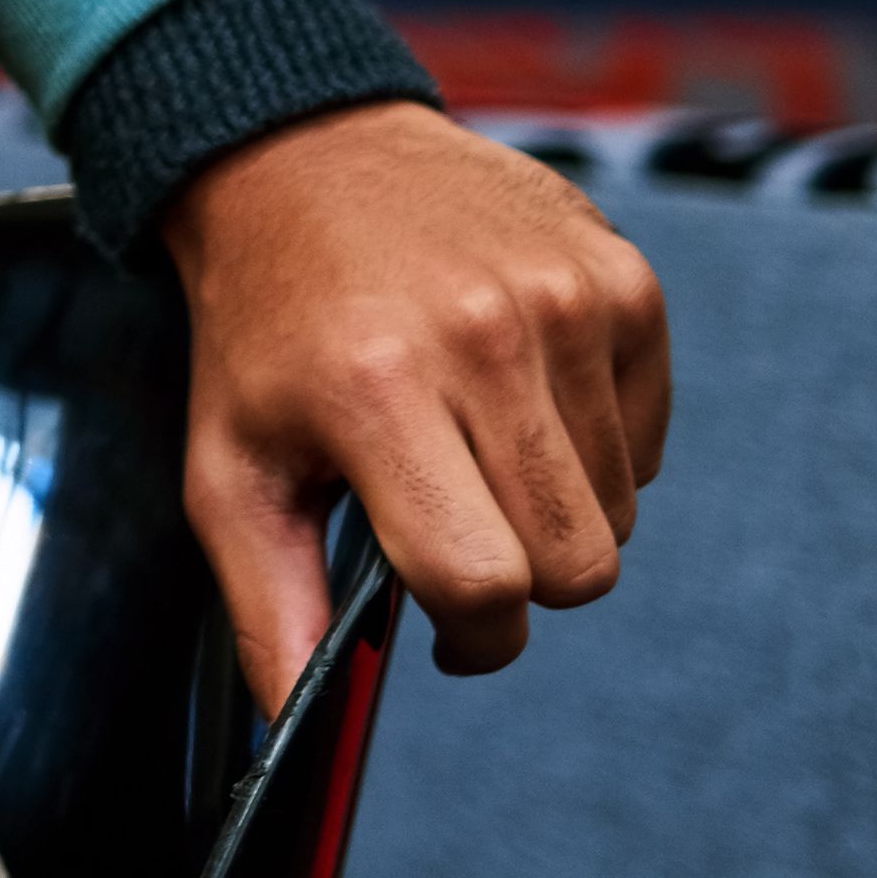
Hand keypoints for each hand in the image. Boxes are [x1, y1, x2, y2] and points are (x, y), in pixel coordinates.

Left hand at [169, 101, 668, 699]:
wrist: (299, 155)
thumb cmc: (263, 326)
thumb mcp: (229, 461)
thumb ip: (268, 602)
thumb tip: (294, 722)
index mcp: (374, 389)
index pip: (483, 582)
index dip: (473, 637)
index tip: (446, 623)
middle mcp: (481, 338)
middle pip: (575, 566)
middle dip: (520, 577)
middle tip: (455, 522)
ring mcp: (565, 301)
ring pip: (618, 511)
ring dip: (553, 506)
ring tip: (469, 436)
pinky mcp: (623, 278)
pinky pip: (647, 438)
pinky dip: (593, 443)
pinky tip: (514, 387)